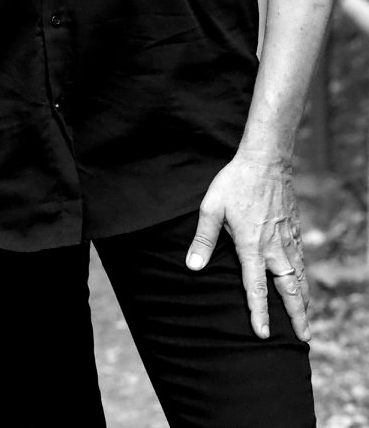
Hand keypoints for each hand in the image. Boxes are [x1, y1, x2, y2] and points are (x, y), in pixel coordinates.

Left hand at [187, 152, 307, 339]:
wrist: (266, 161)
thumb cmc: (234, 183)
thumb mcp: (211, 208)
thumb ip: (204, 240)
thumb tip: (192, 267)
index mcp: (251, 245)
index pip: (256, 287)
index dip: (259, 312)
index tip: (263, 333)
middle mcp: (274, 247)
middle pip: (288, 289)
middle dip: (296, 315)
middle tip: (303, 337)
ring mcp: (287, 239)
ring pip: (299, 277)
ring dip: (303, 300)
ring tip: (306, 320)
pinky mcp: (294, 231)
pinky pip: (302, 262)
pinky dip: (304, 279)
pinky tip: (303, 286)